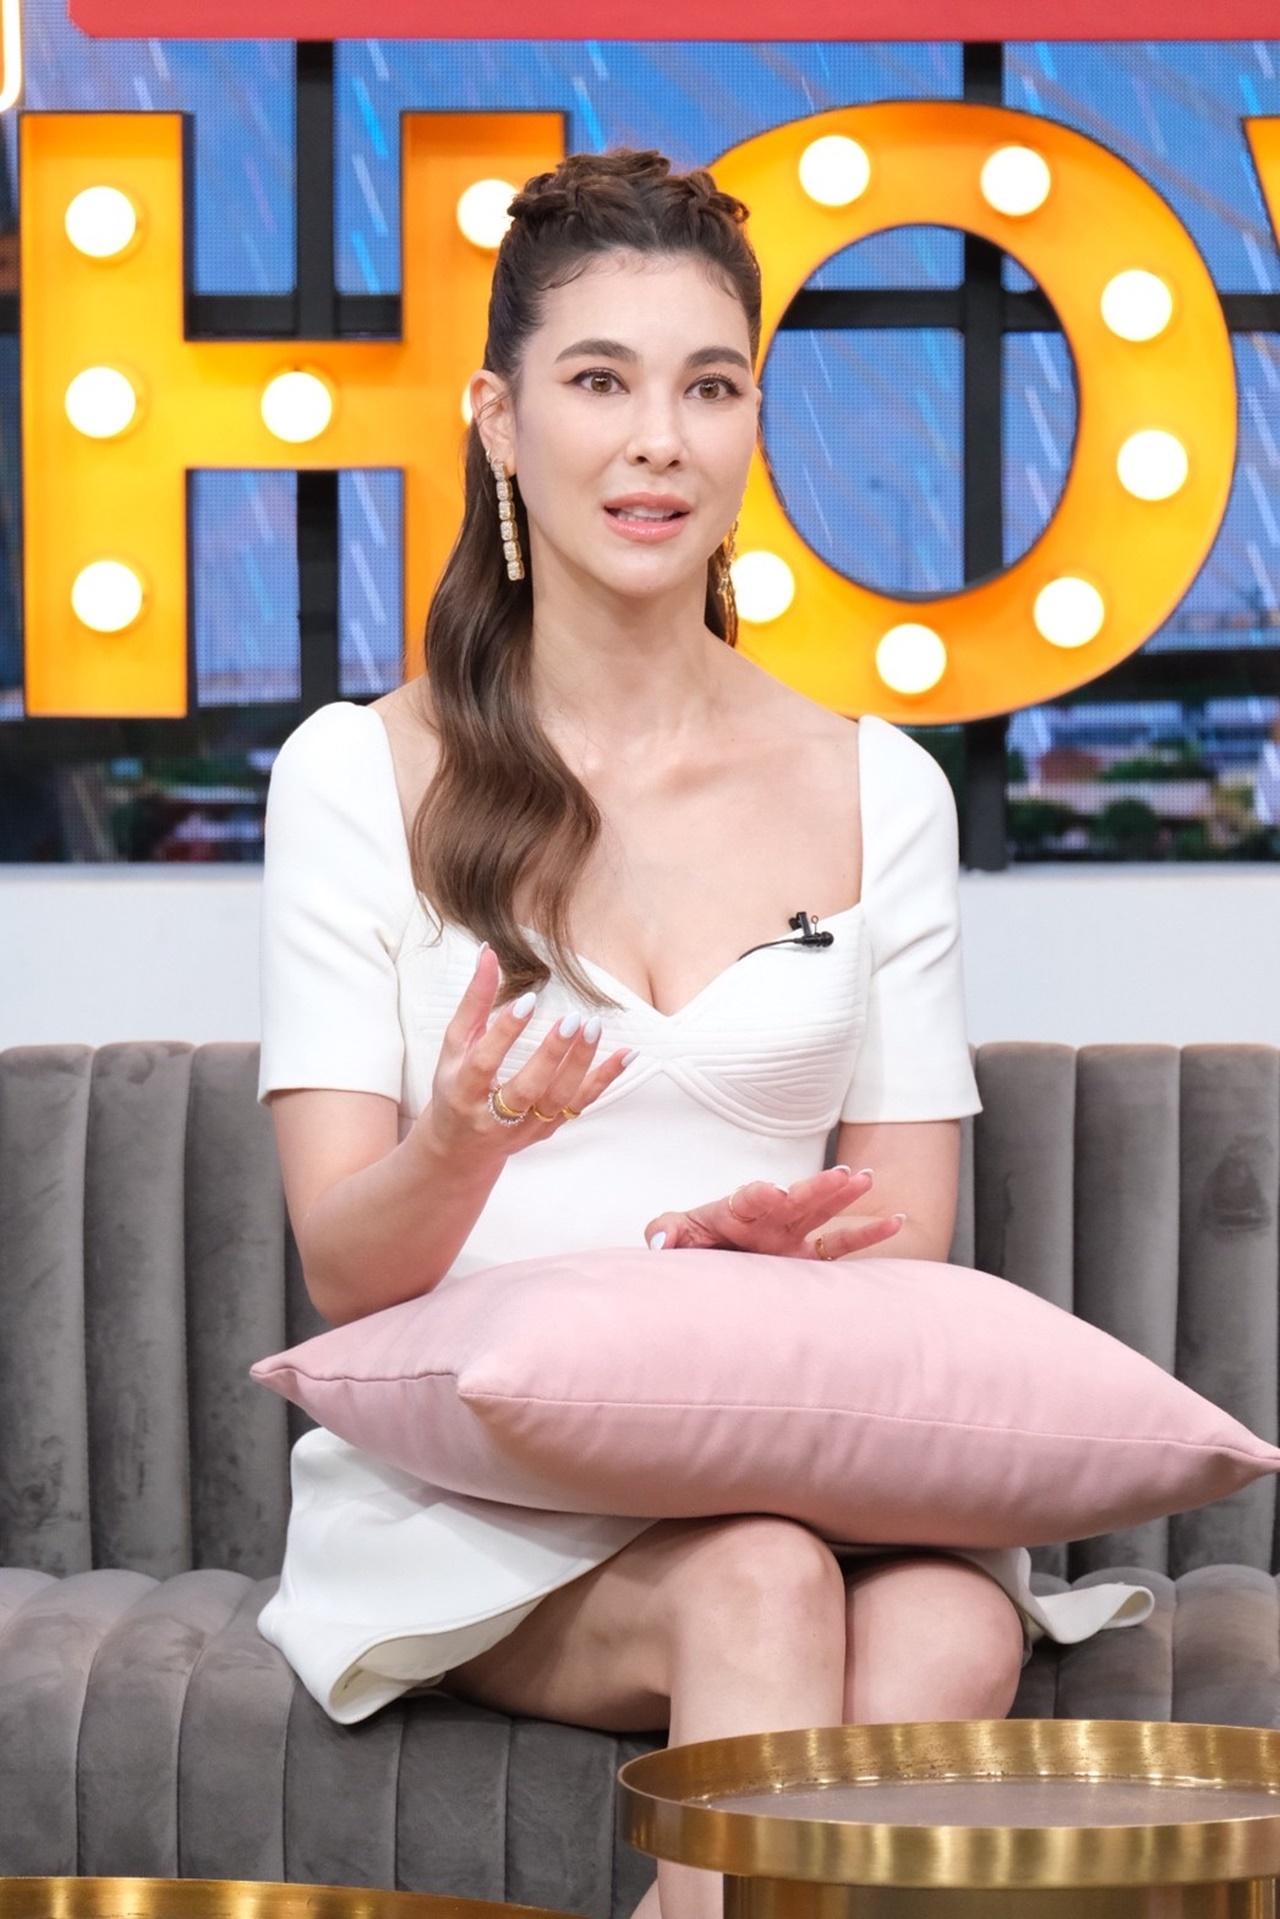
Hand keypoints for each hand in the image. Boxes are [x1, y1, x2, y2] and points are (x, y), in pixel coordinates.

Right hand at [420, 942, 631, 1163]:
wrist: (461, 1147)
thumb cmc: (455, 1087)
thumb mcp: (454, 1047)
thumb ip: (472, 1002)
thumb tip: (488, 953)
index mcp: (464, 1091)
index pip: (485, 1062)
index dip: (505, 1032)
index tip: (528, 1000)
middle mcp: (494, 1116)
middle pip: (528, 1088)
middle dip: (551, 1055)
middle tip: (572, 1020)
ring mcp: (525, 1127)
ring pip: (559, 1100)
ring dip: (581, 1065)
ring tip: (593, 1028)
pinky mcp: (548, 1129)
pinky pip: (581, 1104)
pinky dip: (605, 1079)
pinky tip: (627, 1054)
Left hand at [641, 1166, 904, 1259]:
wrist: (706, 1265)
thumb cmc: (690, 1244)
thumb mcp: (672, 1234)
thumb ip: (664, 1231)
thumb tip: (661, 1242)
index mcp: (735, 1211)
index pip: (748, 1198)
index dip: (760, 1194)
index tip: (774, 1192)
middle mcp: (770, 1219)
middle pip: (797, 1199)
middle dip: (818, 1188)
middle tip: (844, 1173)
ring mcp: (792, 1236)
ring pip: (823, 1213)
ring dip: (844, 1197)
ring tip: (868, 1178)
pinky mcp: (806, 1258)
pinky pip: (841, 1246)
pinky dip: (869, 1234)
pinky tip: (896, 1221)